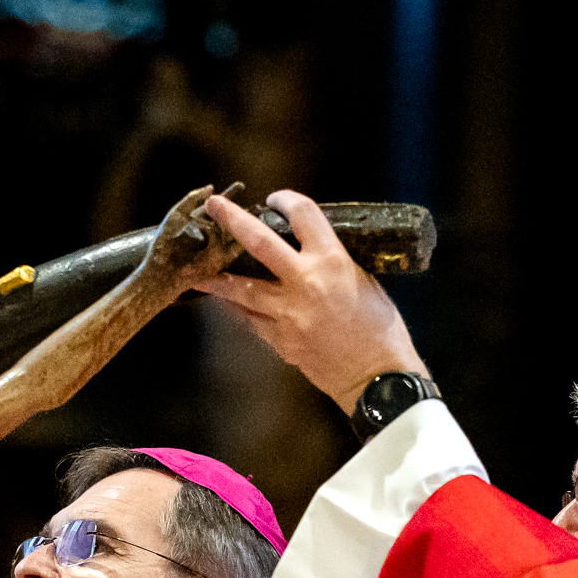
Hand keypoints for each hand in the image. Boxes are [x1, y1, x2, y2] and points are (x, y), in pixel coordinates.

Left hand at [202, 190, 428, 415]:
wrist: (376, 377)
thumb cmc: (381, 329)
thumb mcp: (364, 281)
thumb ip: (334, 263)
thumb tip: (311, 250)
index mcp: (332, 262)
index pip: (303, 215)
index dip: (287, 200)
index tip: (276, 200)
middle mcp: (304, 283)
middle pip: (258, 242)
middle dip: (233, 220)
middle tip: (213, 206)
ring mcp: (286, 314)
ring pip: (240, 289)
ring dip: (216, 279)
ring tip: (196, 272)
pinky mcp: (280, 340)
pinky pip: (252, 320)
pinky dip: (242, 310)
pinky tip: (233, 305)